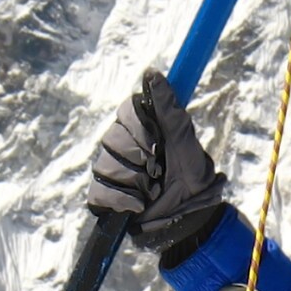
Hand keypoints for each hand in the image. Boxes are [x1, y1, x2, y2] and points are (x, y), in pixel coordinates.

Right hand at [88, 70, 227, 249]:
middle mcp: (121, 145)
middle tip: (159, 171)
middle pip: (111, 140)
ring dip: (135, 183)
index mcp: (140, 127)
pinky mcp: (104, 197)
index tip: (158, 145)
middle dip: (140, 160)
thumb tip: (152, 73)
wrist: (190, 218)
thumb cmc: (191, 176)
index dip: (140, 131)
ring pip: (104, 167)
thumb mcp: (184, 140)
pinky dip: (122, 201)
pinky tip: (139, 205)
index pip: (125, 113)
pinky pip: (99, 193)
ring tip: (152, 191)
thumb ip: (168, 108)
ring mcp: (110, 170)